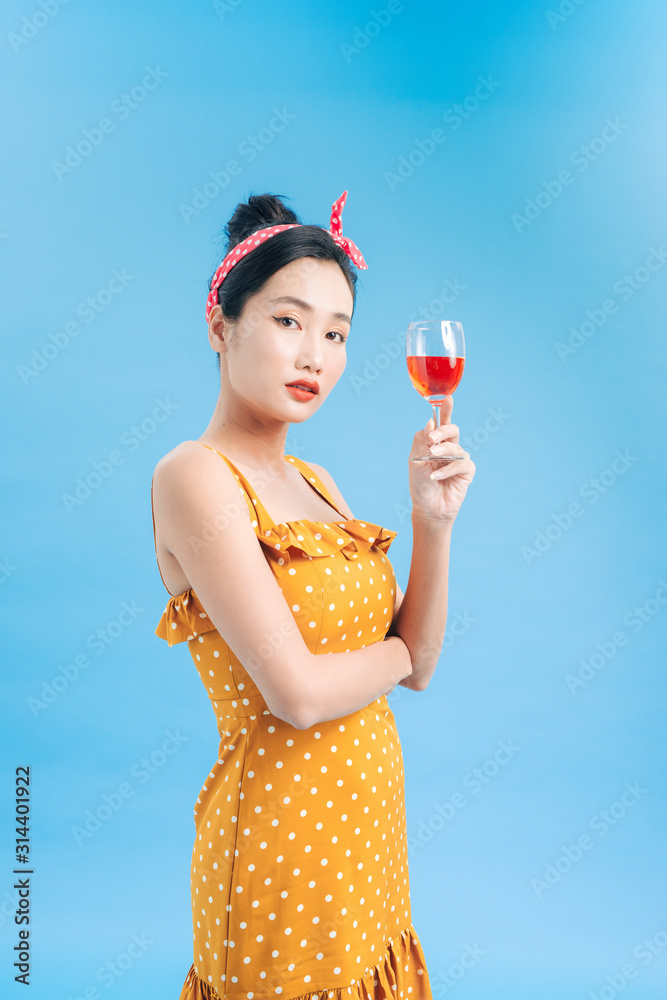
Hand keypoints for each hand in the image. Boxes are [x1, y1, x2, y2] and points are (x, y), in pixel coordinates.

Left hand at [409, 396, 475, 522]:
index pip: (441, 423)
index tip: (447, 398)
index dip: (446, 410)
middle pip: (452, 429)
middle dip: (443, 431)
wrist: (427, 507)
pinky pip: (462, 463)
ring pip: (455, 447)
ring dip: (442, 453)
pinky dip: (448, 469)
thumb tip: (429, 422)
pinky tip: (437, 476)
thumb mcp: (414, 461)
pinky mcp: (466, 471)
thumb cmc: (420, 485)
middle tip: (432, 440)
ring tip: (432, 460)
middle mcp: (449, 448)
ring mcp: (459, 459)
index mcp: (435, 443)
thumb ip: (421, 441)